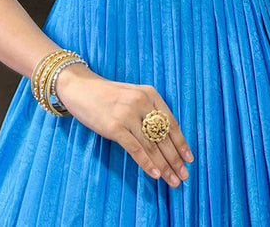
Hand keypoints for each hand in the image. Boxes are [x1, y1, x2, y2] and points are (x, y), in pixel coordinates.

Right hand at [56, 64, 193, 187]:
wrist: (80, 87)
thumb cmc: (107, 95)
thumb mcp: (132, 95)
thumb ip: (148, 110)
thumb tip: (165, 138)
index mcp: (149, 93)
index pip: (171, 122)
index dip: (181, 142)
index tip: (189, 158)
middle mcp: (141, 102)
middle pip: (163, 136)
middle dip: (175, 158)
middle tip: (184, 175)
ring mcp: (128, 114)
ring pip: (151, 145)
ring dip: (164, 166)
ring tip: (173, 180)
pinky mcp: (114, 127)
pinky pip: (135, 149)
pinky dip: (146, 163)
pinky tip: (155, 175)